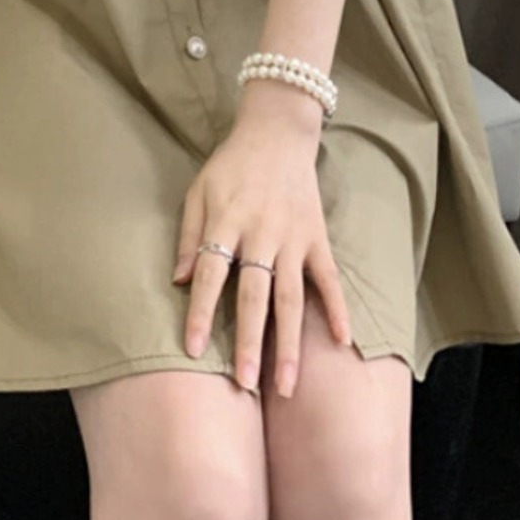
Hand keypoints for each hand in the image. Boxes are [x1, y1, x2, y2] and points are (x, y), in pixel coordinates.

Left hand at [171, 95, 351, 398]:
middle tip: (245, 386)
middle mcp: (261, 234)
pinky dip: (336, 310)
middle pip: (254, 296)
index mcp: (226, 221)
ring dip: (289, 344)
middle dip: (249, 343)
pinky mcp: (317, 237)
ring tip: (286, 387)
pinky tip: (342, 342)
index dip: (200, 311)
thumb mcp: (198, 190)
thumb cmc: (230, 165)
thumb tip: (178, 281)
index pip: (210, 273)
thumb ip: (188, 235)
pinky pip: (329, 279)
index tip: (192, 350)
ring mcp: (293, 238)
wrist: (277, 132)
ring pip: (291, 298)